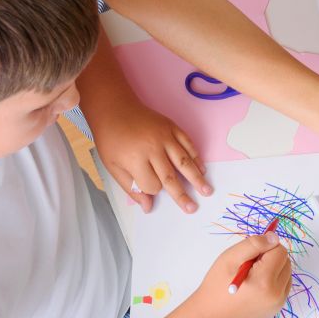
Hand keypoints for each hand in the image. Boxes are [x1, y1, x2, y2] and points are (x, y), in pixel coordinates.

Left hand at [93, 102, 210, 213]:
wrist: (115, 109)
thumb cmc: (111, 140)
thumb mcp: (113, 167)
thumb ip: (131, 188)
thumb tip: (148, 207)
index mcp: (136, 160)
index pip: (152, 185)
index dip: (152, 190)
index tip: (150, 187)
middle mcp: (153, 149)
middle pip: (171, 177)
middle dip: (182, 195)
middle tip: (193, 208)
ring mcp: (165, 137)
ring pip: (184, 162)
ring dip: (196, 178)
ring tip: (207, 191)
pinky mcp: (172, 127)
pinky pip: (188, 144)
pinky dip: (196, 157)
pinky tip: (202, 169)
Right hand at [194, 232, 292, 317]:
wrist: (211, 317)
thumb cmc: (217, 285)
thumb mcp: (230, 258)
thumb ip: (254, 244)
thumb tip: (274, 237)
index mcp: (264, 281)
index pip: (279, 251)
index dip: (265, 248)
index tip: (249, 256)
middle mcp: (276, 294)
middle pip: (285, 261)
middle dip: (270, 258)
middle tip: (249, 266)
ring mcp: (277, 304)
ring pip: (286, 273)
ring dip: (274, 269)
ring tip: (252, 276)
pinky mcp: (276, 309)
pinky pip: (283, 286)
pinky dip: (273, 281)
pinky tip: (256, 286)